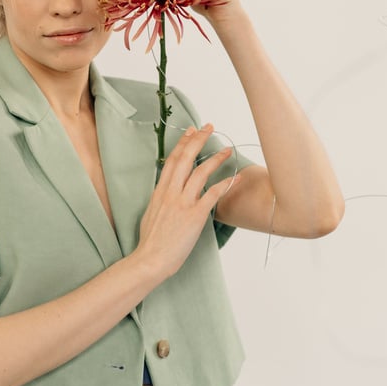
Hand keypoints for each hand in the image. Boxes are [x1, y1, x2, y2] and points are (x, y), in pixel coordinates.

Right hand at [135, 124, 235, 278]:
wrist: (152, 258)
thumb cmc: (151, 241)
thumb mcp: (151, 213)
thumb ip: (161, 199)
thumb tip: (168, 192)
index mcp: (160, 191)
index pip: (172, 160)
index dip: (182, 143)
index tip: (191, 131)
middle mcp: (171, 193)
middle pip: (185, 159)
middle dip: (198, 140)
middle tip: (209, 127)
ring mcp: (183, 203)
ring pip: (200, 172)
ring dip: (216, 159)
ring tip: (227, 150)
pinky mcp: (195, 216)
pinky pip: (213, 195)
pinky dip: (226, 184)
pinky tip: (236, 178)